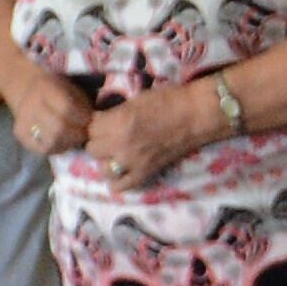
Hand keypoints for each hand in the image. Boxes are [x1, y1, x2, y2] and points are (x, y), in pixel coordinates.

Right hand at [5, 64, 98, 158]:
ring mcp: (22, 121)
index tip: (90, 119)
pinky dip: (58, 148)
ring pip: (51, 141)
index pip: (66, 108)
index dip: (82, 118)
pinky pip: (42, 149)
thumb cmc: (58, 89)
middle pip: (58, 128)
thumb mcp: (71, 88)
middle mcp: (29, 105)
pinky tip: (65, 142)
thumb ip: (81, 103)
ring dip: (69, 142)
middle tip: (85, 132)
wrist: (28, 88)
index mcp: (44, 88)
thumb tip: (94, 122)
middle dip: (77, 133)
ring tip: (76, 137)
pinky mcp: (20, 135)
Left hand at [84, 82, 216, 193]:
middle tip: (111, 137)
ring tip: (116, 154)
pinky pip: (120, 186)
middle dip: (100, 142)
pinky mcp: (145, 173)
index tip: (105, 123)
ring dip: (107, 161)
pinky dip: (117, 181)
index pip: (90, 128)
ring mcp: (132, 161)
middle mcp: (120, 143)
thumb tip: (101, 122)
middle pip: (92, 148)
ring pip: (102, 168)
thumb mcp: (134, 100)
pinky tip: (122, 171)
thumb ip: (114, 114)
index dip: (97, 124)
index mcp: (117, 121)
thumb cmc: (169, 99)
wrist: (196, 115)